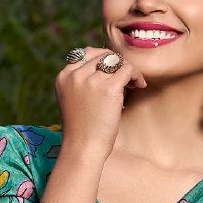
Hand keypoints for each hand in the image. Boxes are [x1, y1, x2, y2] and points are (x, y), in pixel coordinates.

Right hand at [55, 46, 145, 163]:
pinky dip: (136, 75)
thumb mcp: (74, 99)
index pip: (85, 54)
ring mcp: (90, 80)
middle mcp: (75, 75)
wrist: (83, 148)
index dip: (102, 60)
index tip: (112, 74)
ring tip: (134, 83)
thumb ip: (82, 80)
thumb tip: (107, 61)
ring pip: (116, 60)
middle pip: (102, 55)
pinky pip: (127, 69)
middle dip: (116, 63)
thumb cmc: (82, 128)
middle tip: (126, 79)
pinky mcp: (108, 88)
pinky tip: (139, 86)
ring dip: (128, 69)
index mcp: (63, 76)